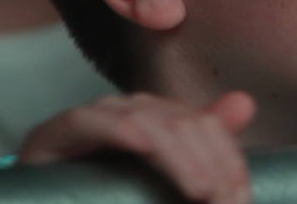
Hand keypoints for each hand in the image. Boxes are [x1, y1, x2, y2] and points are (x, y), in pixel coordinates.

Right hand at [19, 91, 256, 203]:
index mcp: (152, 122)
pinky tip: (142, 144)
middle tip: (226, 202)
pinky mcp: (52, 135)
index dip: (227, 157)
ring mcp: (88, 120)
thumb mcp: (162, 188)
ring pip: (144, 119)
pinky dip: (119, 130)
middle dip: (210, 163)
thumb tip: (244, 103)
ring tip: (202, 190)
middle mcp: (122, 113)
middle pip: (178, 120)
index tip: (242, 198)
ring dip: (179, 157)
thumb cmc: (107, 203)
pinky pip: (89, 122)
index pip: (200, 122)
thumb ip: (205, 154)